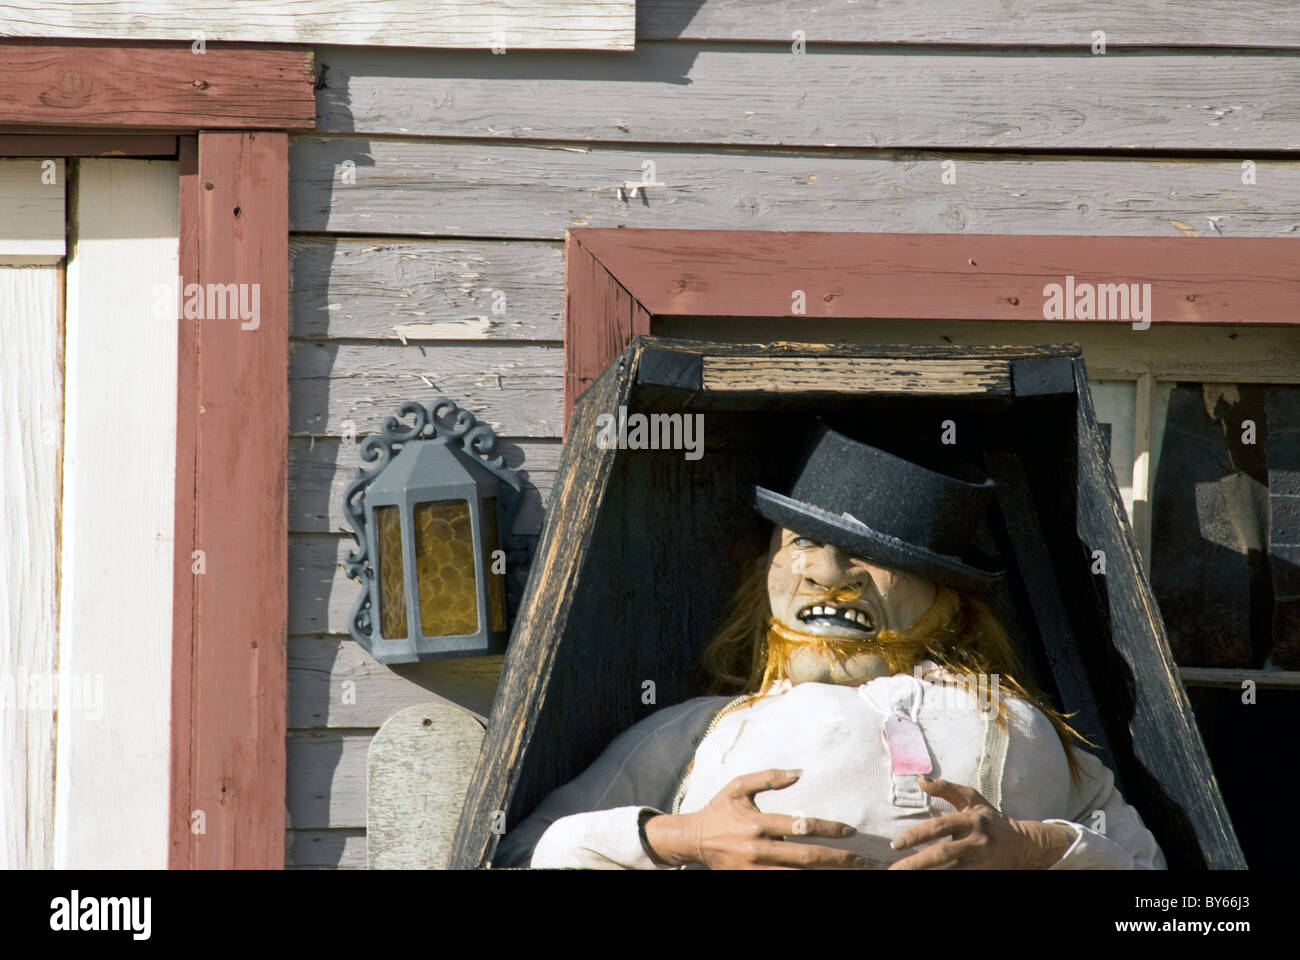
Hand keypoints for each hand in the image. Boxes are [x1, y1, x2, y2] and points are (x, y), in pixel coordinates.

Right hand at [642, 769, 863, 869]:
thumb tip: (799, 772)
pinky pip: (781, 882)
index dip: (828, 828)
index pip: (801, 826)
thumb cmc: (720, 809)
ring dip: (824, 874)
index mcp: (758, 823)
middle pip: (806, 856)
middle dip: (837, 859)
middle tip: (862, 860)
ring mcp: (755, 869)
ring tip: (850, 872)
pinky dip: (802, 880)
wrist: (694, 840)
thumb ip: (768, 778)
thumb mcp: (739, 786)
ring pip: (797, 875)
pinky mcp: (750, 879)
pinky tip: (821, 878)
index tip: (850, 831)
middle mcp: (759, 848)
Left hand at [887, 775, 1072, 869]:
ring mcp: (982, 861)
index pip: (939, 827)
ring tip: (906, 877)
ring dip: (929, 875)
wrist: (1025, 844)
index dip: (916, 835)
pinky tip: (927, 881)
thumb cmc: (991, 820)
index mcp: (970, 820)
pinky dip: (946, 880)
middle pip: (943, 854)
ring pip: (952, 872)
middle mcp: (976, 841)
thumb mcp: (972, 799)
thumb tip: (919, 779)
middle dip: (917, 863)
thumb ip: (946, 788)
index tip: (895, 844)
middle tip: (895, 869)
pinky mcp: (985, 873)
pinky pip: (962, 878)